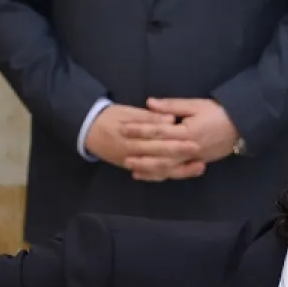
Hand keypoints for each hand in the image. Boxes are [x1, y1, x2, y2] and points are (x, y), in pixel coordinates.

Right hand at [84, 104, 200, 174]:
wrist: (87, 129)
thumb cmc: (110, 117)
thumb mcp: (127, 111)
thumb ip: (149, 117)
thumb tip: (170, 119)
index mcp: (132, 134)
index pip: (158, 138)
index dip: (177, 140)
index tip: (194, 140)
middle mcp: (132, 151)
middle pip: (161, 155)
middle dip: (182, 155)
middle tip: (200, 153)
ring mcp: (132, 162)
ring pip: (158, 169)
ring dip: (179, 169)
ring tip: (198, 167)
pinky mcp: (132, 167)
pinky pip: (150, 175)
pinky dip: (165, 175)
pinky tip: (181, 173)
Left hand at [123, 98, 238, 180]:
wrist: (241, 126)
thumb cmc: (218, 112)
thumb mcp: (195, 104)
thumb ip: (171, 105)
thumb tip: (149, 104)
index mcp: (188, 131)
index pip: (159, 132)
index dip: (140, 129)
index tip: (124, 127)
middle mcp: (190, 148)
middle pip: (160, 152)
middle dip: (140, 151)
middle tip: (122, 150)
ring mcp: (193, 158)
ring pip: (167, 167)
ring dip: (147, 167)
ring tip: (130, 166)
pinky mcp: (196, 164)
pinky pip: (175, 172)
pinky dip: (159, 175)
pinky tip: (146, 175)